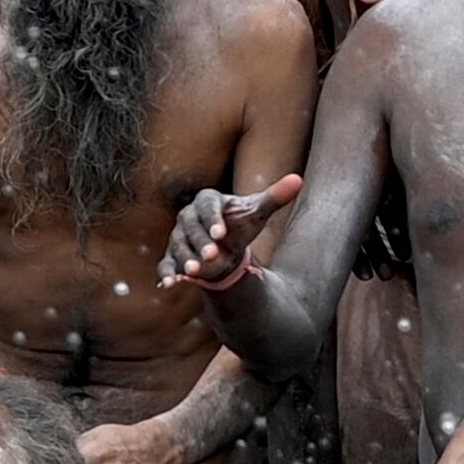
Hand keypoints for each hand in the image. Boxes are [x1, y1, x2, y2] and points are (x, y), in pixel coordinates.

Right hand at [161, 174, 300, 295]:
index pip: (207, 205)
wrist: (226, 246)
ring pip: (178, 246)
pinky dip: (167, 273)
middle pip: (190, 227)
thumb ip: (275, 196)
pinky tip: (170, 284)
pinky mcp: (172, 255)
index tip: (221, 233)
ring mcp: (178, 237)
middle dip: (200, 242)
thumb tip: (298, 179)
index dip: (212, 219)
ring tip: (195, 271)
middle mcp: (188, 216)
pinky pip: (165, 263)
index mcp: (207, 200)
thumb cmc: (241, 225)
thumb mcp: (258, 212)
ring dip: (185, 259)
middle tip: (212, 255)